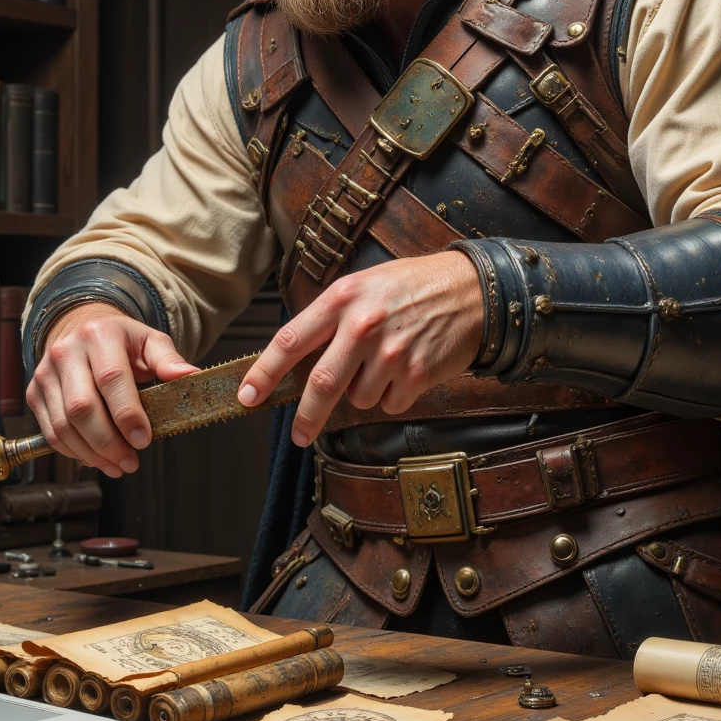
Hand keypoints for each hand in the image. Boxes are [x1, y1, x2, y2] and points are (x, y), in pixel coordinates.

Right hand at [26, 302, 196, 476]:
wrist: (80, 328)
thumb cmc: (120, 341)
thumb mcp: (149, 342)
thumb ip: (169, 359)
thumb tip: (190, 375)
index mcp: (99, 335)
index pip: (111, 379)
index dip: (127, 414)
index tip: (143, 440)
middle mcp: (66, 352)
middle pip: (81, 408)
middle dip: (108, 443)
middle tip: (131, 462)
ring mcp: (45, 374)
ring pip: (63, 426)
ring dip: (91, 454)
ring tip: (118, 466)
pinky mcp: (34, 393)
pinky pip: (50, 433)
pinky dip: (74, 452)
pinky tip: (96, 458)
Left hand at [237, 251, 483, 446]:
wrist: (473, 291)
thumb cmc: (413, 287)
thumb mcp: (364, 285)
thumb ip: (332, 317)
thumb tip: (298, 359)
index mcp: (342, 298)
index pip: (291, 341)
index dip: (264, 372)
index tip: (248, 395)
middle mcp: (362, 325)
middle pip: (321, 384)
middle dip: (306, 416)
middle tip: (298, 434)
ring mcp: (390, 352)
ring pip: (359, 398)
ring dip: (365, 391)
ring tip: (386, 362)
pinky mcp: (415, 374)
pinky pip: (389, 403)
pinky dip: (393, 395)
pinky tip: (407, 368)